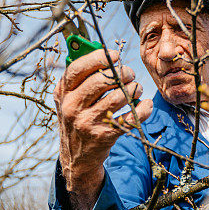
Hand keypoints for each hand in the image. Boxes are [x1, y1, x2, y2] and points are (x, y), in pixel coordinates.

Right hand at [54, 48, 152, 209]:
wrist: (77, 158)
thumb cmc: (77, 119)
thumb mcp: (68, 99)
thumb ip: (79, 77)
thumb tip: (102, 52)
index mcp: (62, 93)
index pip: (77, 69)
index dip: (98, 58)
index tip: (115, 56)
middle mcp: (71, 108)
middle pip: (101, 81)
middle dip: (121, 74)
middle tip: (129, 75)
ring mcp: (87, 123)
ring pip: (118, 97)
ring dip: (133, 90)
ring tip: (135, 90)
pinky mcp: (104, 136)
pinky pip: (129, 118)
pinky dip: (143, 109)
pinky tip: (146, 105)